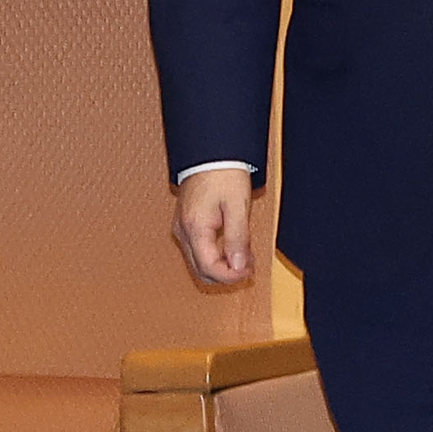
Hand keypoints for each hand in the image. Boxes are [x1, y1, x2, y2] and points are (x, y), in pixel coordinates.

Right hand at [175, 165, 256, 287]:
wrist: (210, 155)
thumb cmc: (224, 175)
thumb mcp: (238, 206)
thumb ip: (238, 238)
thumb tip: (239, 266)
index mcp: (194, 228)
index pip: (208, 268)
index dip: (230, 276)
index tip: (248, 272)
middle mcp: (183, 232)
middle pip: (201, 270)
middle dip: (226, 274)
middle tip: (249, 266)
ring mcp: (183, 229)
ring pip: (199, 263)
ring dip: (222, 266)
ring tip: (245, 256)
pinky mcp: (187, 225)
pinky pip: (199, 250)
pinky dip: (216, 255)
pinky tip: (234, 248)